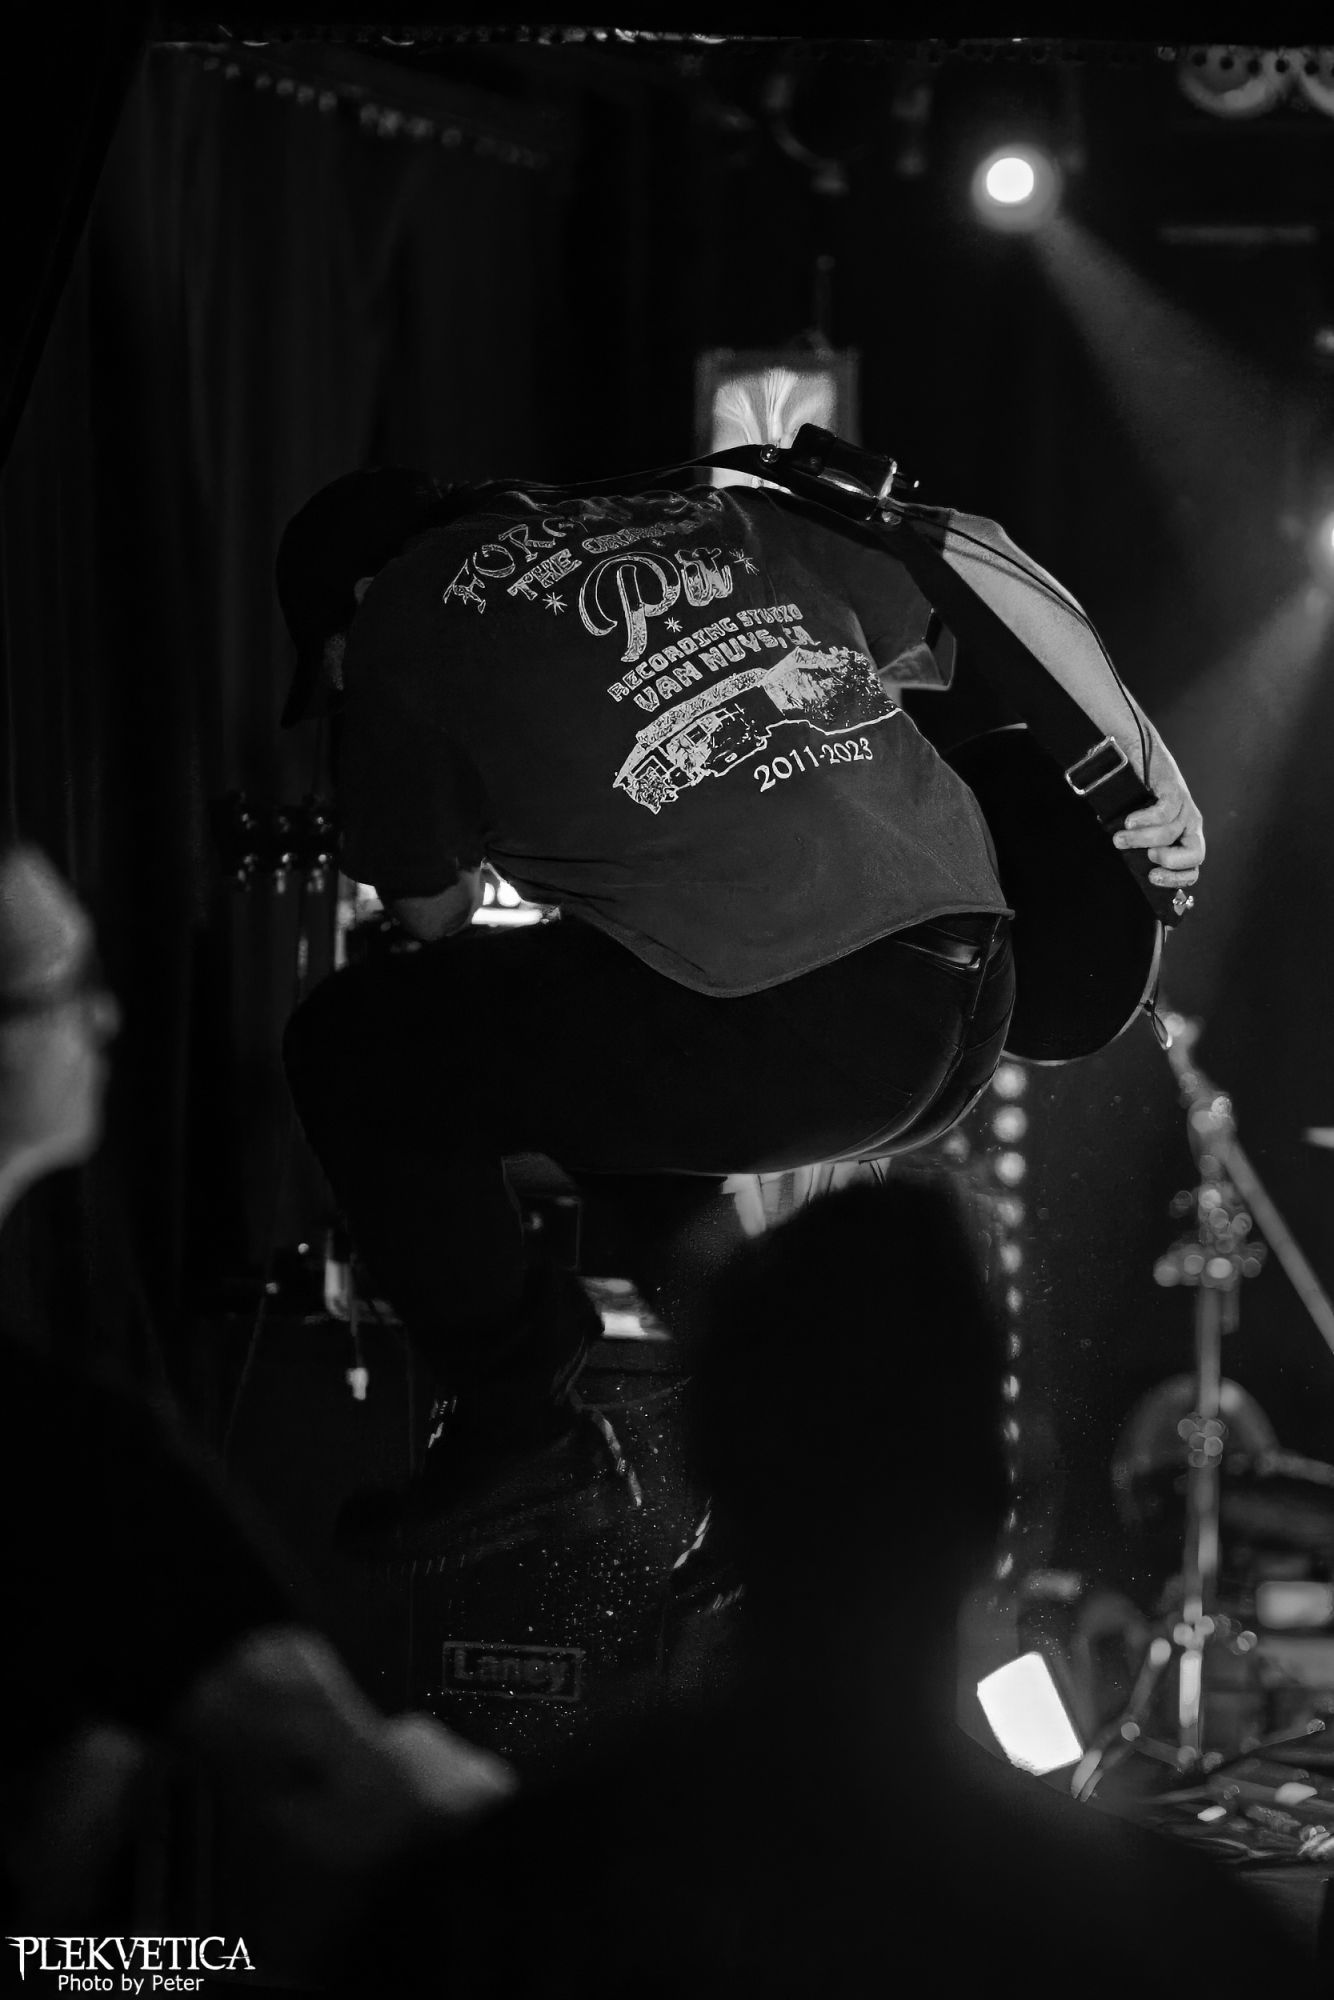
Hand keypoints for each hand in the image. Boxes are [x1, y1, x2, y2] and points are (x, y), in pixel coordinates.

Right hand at [1113, 773, 1203, 890]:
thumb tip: (1136, 871)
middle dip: (1171, 861)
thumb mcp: (1140, 830)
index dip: (1177, 879)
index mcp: (1184, 837)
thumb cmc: (1132, 798)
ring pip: (1169, 833)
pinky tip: (1129, 821)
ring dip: (1139, 839)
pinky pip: (1165, 812)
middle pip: (1196, 854)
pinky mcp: (1173, 789)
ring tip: (1119, 838)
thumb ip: (1142, 849)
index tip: (1152, 878)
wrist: (1132, 757)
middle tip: (1148, 858)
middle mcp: (1190, 823)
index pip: (1193, 867)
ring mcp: (1184, 806)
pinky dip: (1145, 820)